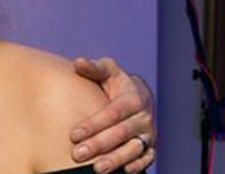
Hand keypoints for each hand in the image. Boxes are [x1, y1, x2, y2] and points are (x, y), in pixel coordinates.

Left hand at [70, 57, 154, 172]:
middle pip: (121, 133)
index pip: (113, 113)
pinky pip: (147, 158)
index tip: (73, 134)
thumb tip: (78, 63)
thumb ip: (93, 68)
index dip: (93, 124)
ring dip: (116, 160)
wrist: (137, 96)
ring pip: (134, 149)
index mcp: (133, 98)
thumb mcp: (107, 71)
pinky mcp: (151, 147)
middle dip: (99, 145)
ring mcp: (148, 133)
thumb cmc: (116, 83)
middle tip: (77, 154)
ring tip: (97, 169)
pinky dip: (136, 166)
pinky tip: (124, 172)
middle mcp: (143, 117)